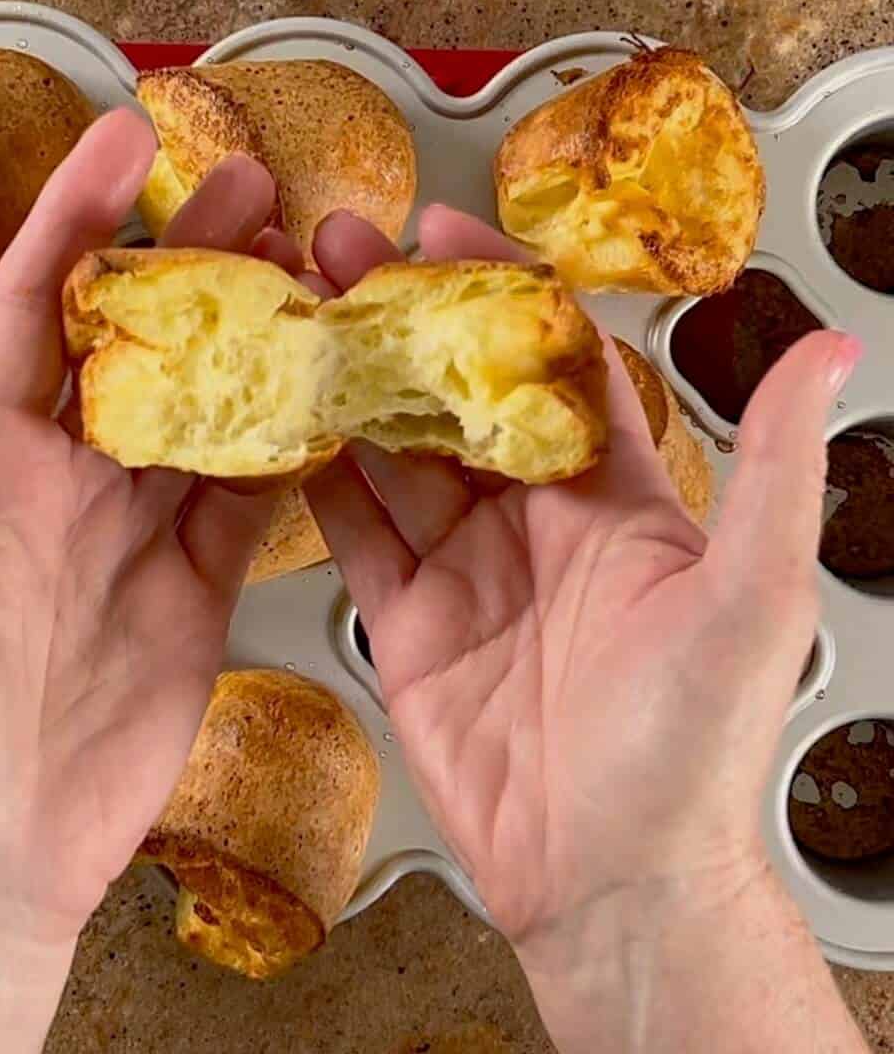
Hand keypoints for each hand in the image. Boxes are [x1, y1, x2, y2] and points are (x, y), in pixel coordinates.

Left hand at [0, 111, 285, 942]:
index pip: (40, 307)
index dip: (79, 218)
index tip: (126, 142)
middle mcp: (69, 479)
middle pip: (144, 340)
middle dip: (195, 256)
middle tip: (254, 188)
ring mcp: (138, 531)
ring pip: (208, 406)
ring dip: (255, 337)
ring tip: (310, 270)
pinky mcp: (197, 588)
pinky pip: (250, 500)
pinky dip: (291, 447)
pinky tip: (327, 397)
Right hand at [274, 207, 857, 950]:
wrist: (613, 882)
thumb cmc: (693, 751)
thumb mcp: (748, 600)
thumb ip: (774, 471)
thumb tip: (830, 349)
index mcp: (612, 501)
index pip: (548, 366)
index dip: (497, 293)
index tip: (441, 232)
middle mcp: (532, 524)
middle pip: (454, 395)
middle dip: (398, 320)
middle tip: (341, 253)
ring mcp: (463, 573)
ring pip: (393, 454)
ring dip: (348, 383)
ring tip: (298, 315)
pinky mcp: (408, 627)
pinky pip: (355, 538)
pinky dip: (318, 482)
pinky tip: (284, 429)